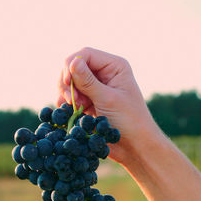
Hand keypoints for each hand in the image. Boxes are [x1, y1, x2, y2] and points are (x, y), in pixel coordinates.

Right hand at [57, 47, 159, 163]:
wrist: (135, 146)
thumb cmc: (129, 121)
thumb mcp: (108, 99)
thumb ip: (88, 81)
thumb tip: (72, 62)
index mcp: (114, 66)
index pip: (85, 54)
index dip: (72, 65)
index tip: (67, 84)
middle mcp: (104, 73)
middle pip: (74, 66)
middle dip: (68, 82)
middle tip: (71, 100)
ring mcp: (96, 87)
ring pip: (69, 81)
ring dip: (66, 93)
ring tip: (74, 108)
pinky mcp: (89, 101)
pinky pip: (70, 95)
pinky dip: (65, 102)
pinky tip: (68, 112)